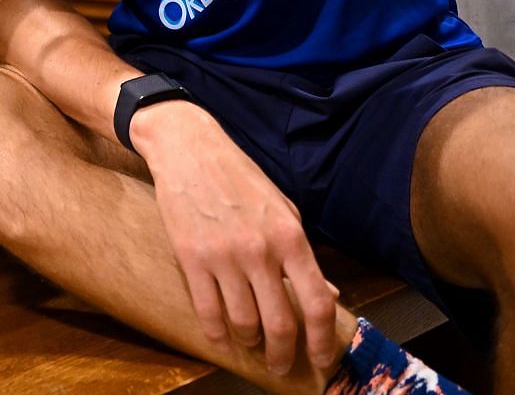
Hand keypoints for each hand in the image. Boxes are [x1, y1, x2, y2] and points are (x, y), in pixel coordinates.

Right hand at [133, 101, 341, 377]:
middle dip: (284, 355)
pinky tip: (222, 337)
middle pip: (281, 324)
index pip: (317, 303)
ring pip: (243, 323)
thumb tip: (326, 292)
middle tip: (281, 365)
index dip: (322, 340)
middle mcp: (260, 251)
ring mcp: (223, 256)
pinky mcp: (190, 257)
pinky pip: (207, 311)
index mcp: (290, 237)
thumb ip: (302, 254)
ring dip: (250, 343)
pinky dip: (217, 333)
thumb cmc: (240, 177)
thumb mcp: (284, 208)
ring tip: (250, 343)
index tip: (320, 359)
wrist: (188, 148)